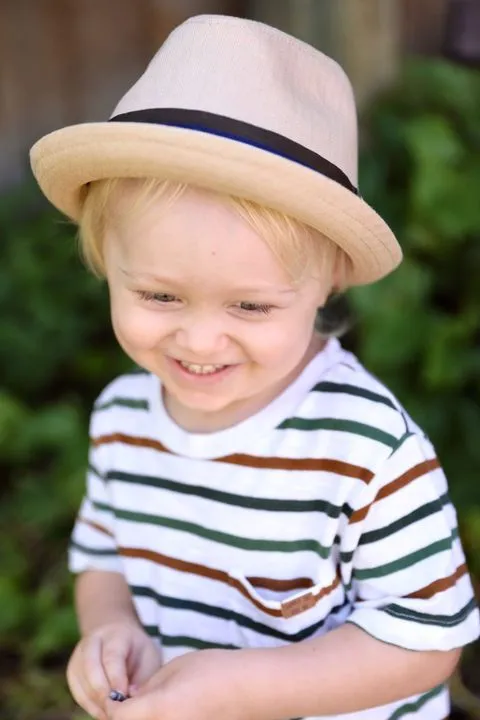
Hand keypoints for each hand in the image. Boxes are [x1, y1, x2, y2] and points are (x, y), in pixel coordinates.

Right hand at [67, 620, 162, 719]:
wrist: (118, 636)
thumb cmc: (137, 651)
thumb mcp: (148, 657)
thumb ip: (142, 677)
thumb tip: (129, 698)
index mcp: (116, 634)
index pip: (111, 656)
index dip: (116, 679)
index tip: (124, 697)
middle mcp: (93, 641)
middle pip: (91, 667)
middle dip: (102, 692)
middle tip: (115, 710)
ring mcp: (79, 655)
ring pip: (81, 682)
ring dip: (95, 702)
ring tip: (111, 713)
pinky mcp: (72, 671)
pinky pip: (77, 692)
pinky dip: (89, 706)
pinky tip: (103, 712)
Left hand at [106, 648, 255, 719]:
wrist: (254, 689)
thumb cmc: (216, 671)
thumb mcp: (176, 668)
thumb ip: (148, 687)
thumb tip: (132, 700)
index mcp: (158, 710)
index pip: (117, 716)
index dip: (112, 704)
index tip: (116, 694)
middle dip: (125, 716)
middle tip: (129, 702)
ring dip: (143, 718)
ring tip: (150, 706)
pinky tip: (171, 711)